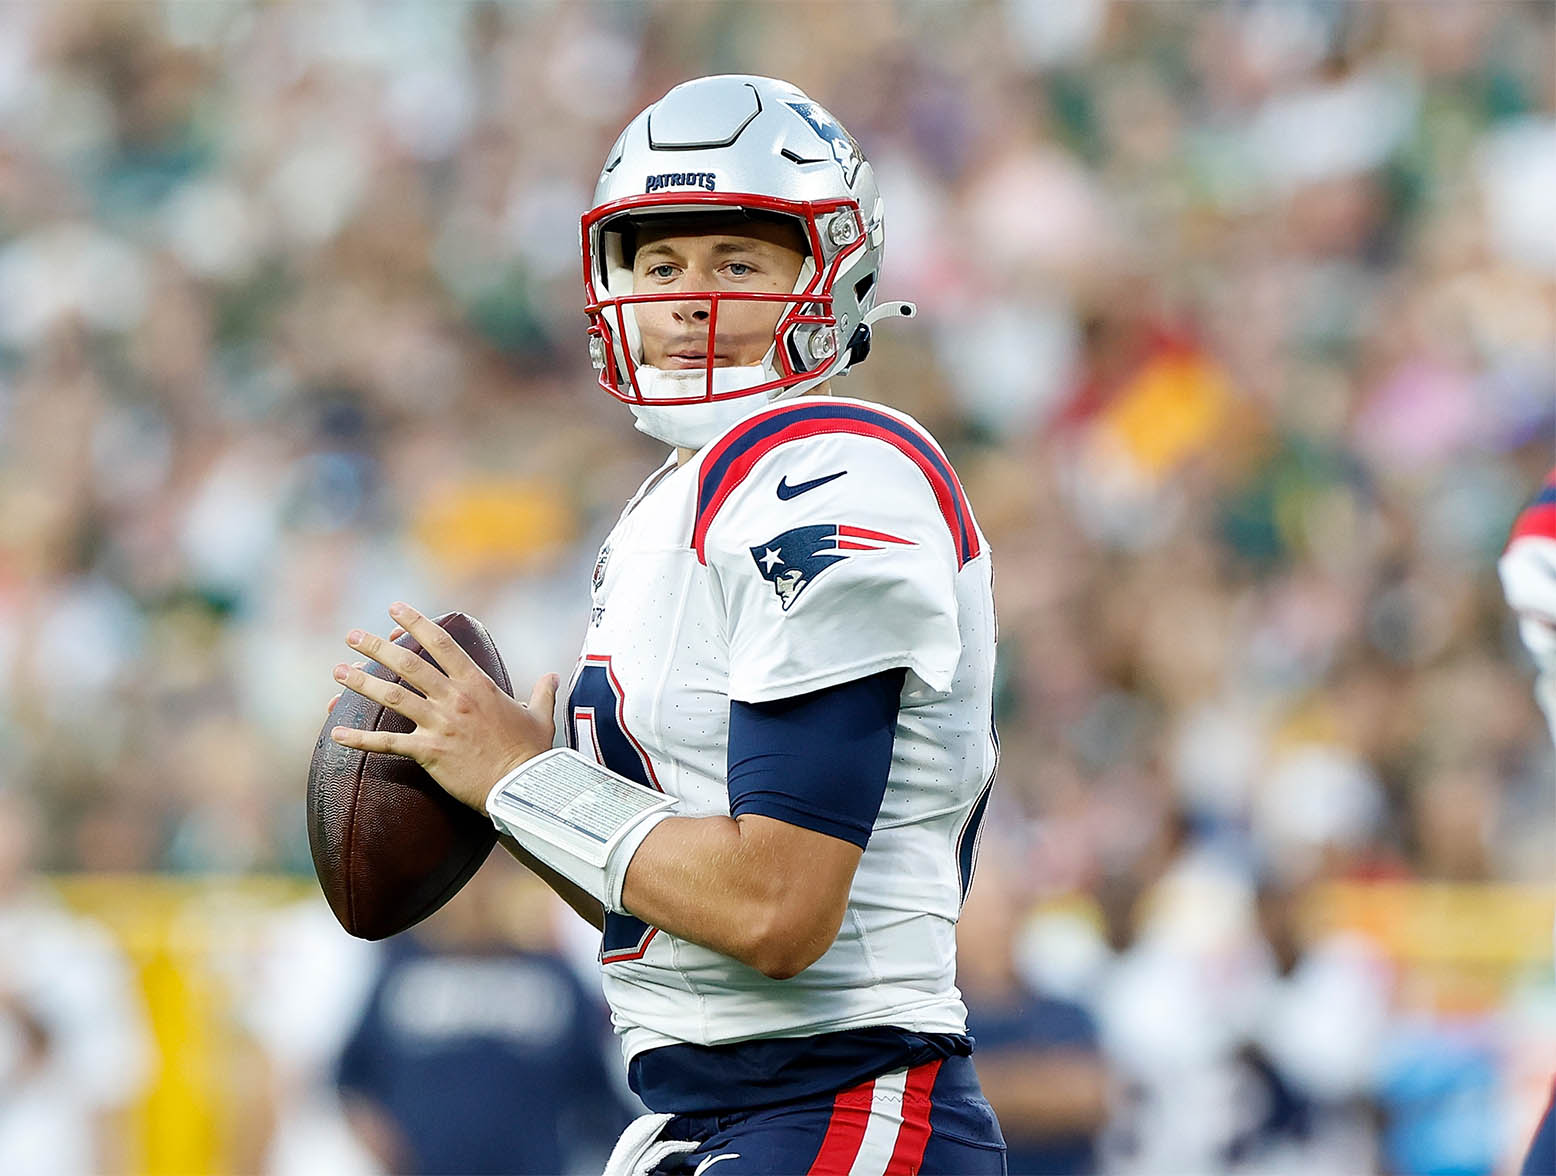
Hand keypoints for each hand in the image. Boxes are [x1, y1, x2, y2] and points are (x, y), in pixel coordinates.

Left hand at [328, 603, 559, 810]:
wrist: (523, 786)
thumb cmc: (532, 753)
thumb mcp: (541, 716)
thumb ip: (542, 692)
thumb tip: (553, 676)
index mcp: (478, 684)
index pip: (442, 644)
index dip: (416, 623)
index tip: (395, 609)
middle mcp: (455, 698)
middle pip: (409, 664)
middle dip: (376, 647)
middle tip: (352, 636)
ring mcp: (441, 724)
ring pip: (393, 696)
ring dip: (362, 682)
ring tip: (339, 671)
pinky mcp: (429, 752)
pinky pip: (387, 743)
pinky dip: (360, 738)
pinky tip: (337, 733)